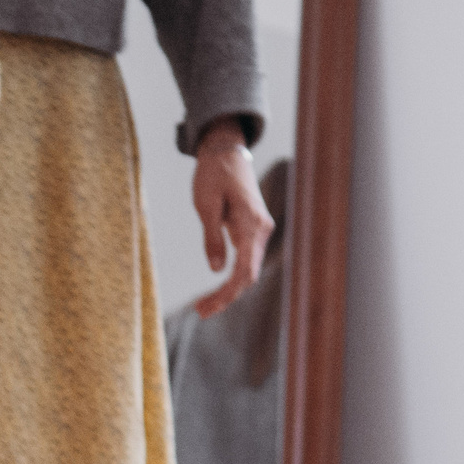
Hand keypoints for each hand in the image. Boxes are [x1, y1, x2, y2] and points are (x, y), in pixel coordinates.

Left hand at [190, 120, 273, 320]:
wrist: (226, 152)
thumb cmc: (213, 175)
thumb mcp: (206, 206)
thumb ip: (212, 237)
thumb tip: (216, 269)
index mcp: (252, 222)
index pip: (245, 269)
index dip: (227, 292)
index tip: (206, 307)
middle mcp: (262, 229)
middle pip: (248, 274)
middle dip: (226, 296)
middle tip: (201, 311)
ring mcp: (260, 230)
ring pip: (248, 269)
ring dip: (229, 290)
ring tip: (203, 307)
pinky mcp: (252, 231)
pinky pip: (246, 260)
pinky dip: (232, 277)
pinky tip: (215, 291)